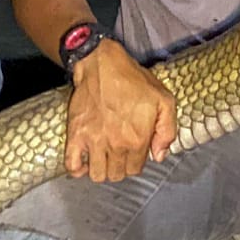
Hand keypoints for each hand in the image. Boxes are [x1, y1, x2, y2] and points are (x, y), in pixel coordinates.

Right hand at [65, 39, 177, 181]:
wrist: (102, 64)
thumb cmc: (133, 80)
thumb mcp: (164, 100)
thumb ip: (167, 130)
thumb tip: (159, 156)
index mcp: (137, 139)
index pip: (135, 169)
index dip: (136, 162)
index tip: (134, 151)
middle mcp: (115, 145)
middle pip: (116, 174)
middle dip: (120, 167)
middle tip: (119, 153)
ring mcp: (93, 141)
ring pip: (97, 174)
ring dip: (101, 169)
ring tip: (104, 157)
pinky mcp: (75, 135)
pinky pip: (72, 165)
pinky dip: (78, 169)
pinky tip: (85, 161)